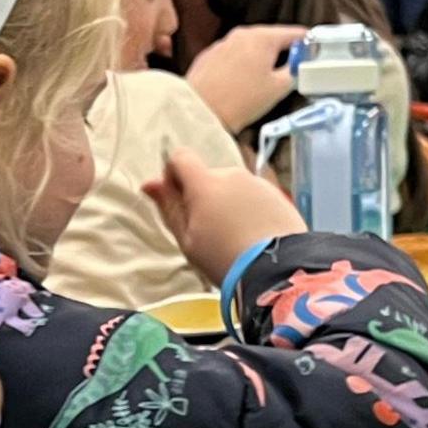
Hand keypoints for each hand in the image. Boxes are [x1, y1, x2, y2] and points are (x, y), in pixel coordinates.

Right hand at [143, 148, 310, 285]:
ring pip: (232, 187)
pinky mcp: (277, 195)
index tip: (179, 202)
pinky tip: (254, 236)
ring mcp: (258, 183)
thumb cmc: (223, 258)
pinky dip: (249, 210)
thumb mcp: (187, 239)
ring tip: (235, 238)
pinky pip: (254, 196)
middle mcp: (232, 175)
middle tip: (209, 232)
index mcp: (205, 183)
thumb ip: (169, 207)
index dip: (174, 176)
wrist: (276, 270)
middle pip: (208, 177)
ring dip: (228, 204)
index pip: (180, 157)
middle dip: (204, 197)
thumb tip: (149, 184)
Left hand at [186, 23, 307, 129]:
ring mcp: (223, 43)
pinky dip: (243, 65)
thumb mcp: (278, 88)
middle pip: (272, 38)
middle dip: (284, 52)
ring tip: (265, 82)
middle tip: (293, 70)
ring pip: (251, 47)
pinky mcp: (210, 56)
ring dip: (262, 60)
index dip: (308, 43)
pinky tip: (244, 84)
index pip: (294, 33)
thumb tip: (300, 66)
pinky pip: (234, 56)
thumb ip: (295, 71)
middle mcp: (242, 34)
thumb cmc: (239, 101)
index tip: (314, 51)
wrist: (200, 110)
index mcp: (262, 38)